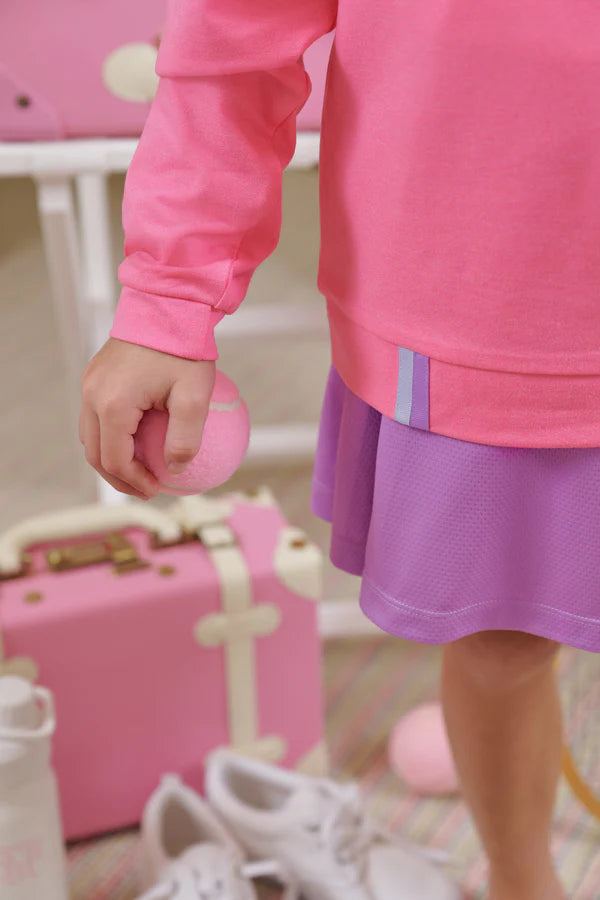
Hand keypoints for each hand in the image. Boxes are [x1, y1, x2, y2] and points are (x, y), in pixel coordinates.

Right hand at [80, 338, 215, 498]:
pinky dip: (111, 435)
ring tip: (139, 469)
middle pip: (95, 453)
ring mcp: (90, 383)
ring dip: (111, 457)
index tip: (158, 488)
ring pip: (90, 436)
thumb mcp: (195, 396)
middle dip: (118, 477)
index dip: (134, 481)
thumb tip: (176, 469)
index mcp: (113, 404)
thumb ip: (186, 438)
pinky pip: (95, 415)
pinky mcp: (95, 374)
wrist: (168, 304)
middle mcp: (93, 395)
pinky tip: (138, 439)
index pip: (115, 459)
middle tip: (146, 488)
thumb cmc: (184, 347)